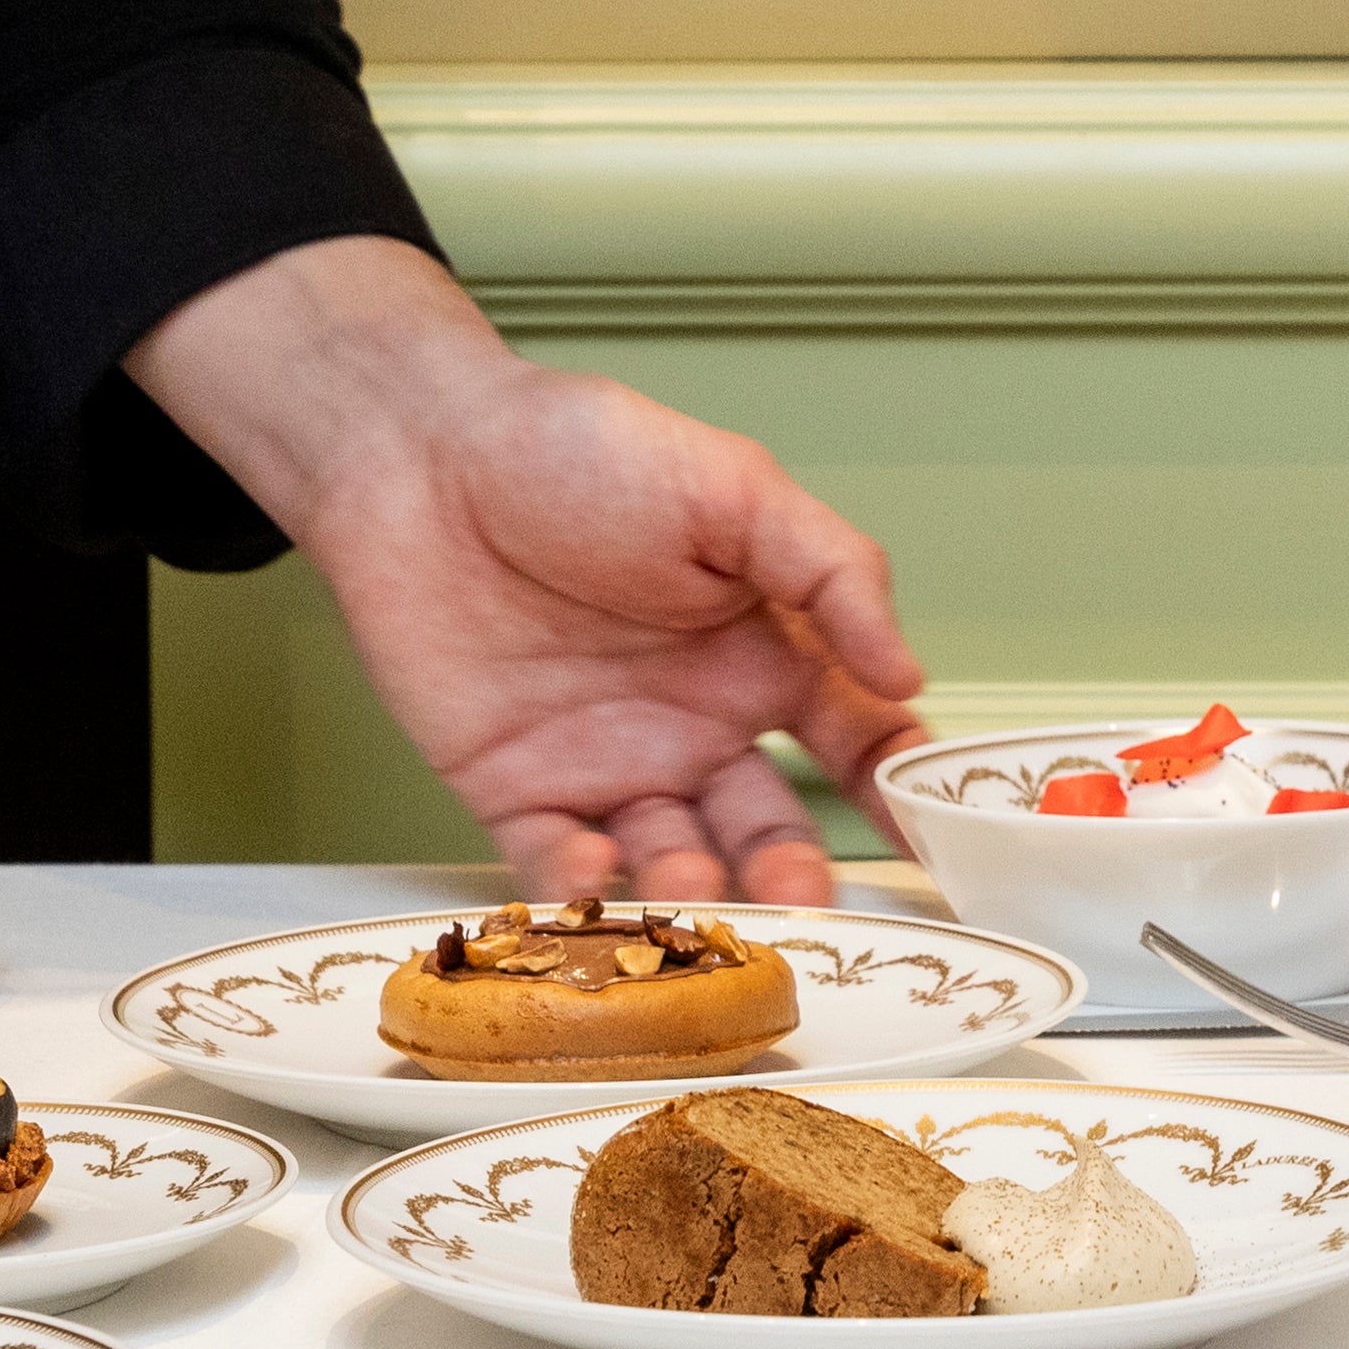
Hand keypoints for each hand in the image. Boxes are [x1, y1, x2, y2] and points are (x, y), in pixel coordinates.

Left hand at [127, 236, 922, 904]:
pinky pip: (556, 865)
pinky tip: (596, 874)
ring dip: (694, 892)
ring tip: (697, 890)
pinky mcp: (516, 790)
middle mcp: (697, 723)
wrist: (423, 457)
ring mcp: (609, 764)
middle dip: (791, 873)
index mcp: (763, 653)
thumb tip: (908, 673)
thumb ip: (832, 573)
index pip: (855, 739)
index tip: (925, 833)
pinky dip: (580, 890)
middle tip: (802, 898)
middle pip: (766, 829)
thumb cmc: (578, 451)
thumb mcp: (736, 489)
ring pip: (671, 863)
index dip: (895, 790)